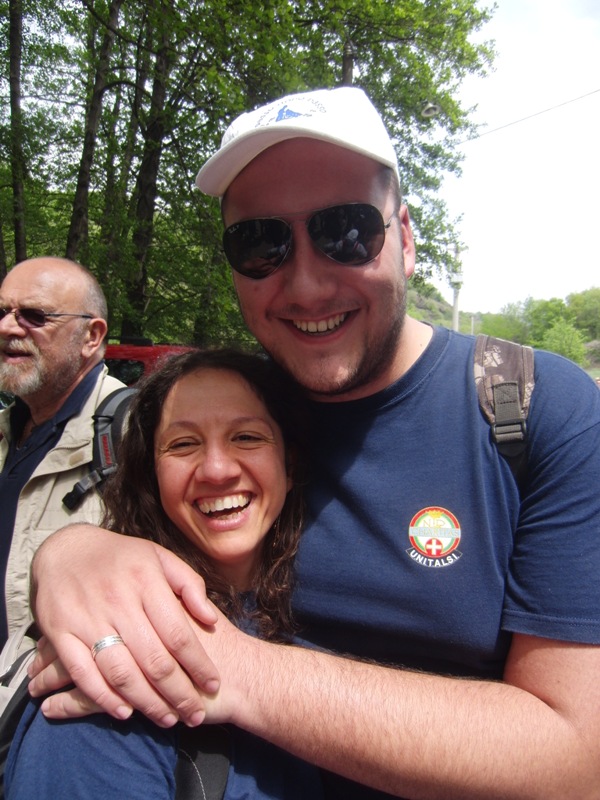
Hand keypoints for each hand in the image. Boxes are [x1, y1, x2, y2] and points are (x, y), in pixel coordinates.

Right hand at [29, 524, 219, 725]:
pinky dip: (104, 697)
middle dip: (178, 693)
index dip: (198, 664)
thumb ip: (190, 585)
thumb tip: (210, 619)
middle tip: (195, 714)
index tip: (214, 685)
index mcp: (146, 581)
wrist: (64, 549)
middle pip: (153, 659)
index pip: (178, 633)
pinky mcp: (60, 632)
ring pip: (121, 672)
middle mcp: (118, 600)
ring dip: (147, 702)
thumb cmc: (121, 557)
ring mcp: (87, 618)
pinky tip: (125, 711)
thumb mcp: (160, 558)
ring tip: (167, 719)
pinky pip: (83, 673)